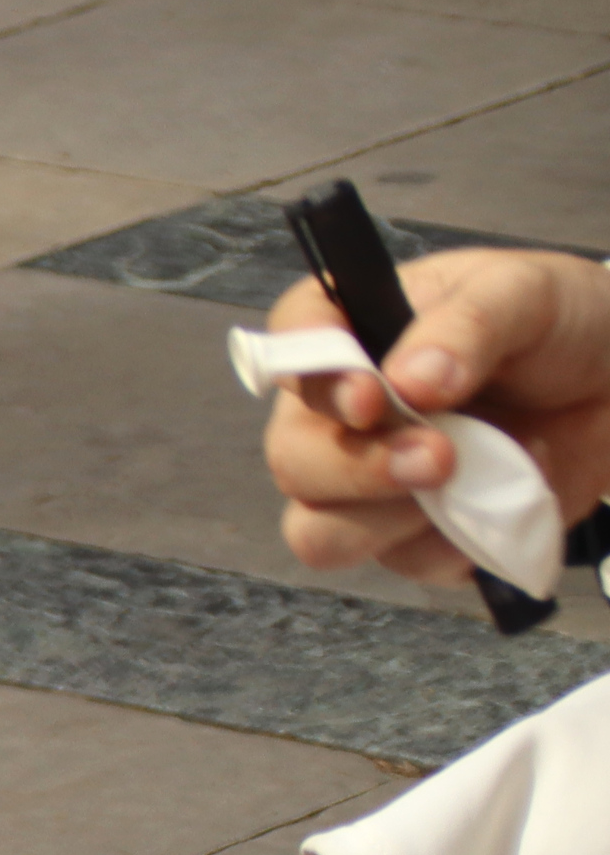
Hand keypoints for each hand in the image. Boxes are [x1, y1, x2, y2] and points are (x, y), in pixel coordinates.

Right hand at [264, 248, 609, 584]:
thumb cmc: (560, 324)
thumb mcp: (526, 292)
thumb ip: (469, 323)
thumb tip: (412, 382)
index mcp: (355, 336)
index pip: (294, 348)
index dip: (311, 376)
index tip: (368, 395)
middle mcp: (341, 418)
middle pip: (294, 462)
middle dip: (357, 469)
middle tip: (437, 457)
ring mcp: (368, 486)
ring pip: (322, 533)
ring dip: (391, 519)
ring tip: (468, 480)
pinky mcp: (413, 537)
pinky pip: (408, 562)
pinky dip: (460, 540)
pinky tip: (503, 498)